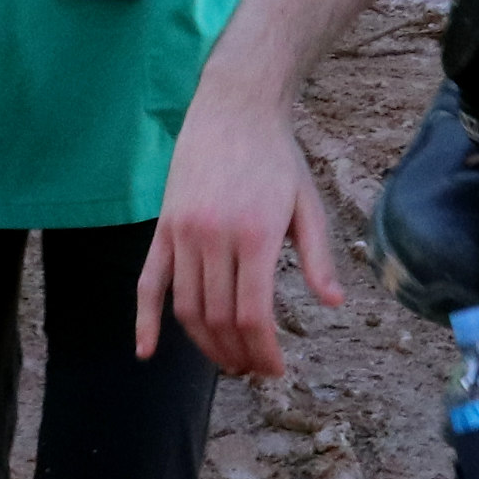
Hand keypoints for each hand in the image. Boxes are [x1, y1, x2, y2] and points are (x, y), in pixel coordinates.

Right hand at [137, 74, 344, 376]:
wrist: (234, 108)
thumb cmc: (277, 158)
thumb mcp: (308, 205)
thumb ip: (318, 257)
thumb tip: (333, 303)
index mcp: (255, 235)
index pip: (252, 315)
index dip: (263, 351)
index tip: (274, 370)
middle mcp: (213, 237)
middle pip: (219, 318)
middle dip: (237, 353)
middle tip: (254, 370)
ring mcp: (182, 233)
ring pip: (187, 308)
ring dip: (205, 345)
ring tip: (226, 361)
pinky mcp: (163, 227)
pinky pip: (148, 281)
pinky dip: (145, 320)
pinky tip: (146, 351)